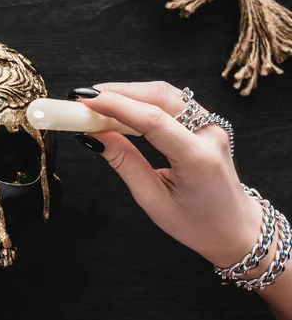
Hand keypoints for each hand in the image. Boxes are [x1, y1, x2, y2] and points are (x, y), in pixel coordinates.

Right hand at [69, 82, 262, 267]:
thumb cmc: (197, 224)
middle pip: (159, 96)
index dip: (116, 105)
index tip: (84, 99)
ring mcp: (212, 125)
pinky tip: (122, 106)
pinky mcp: (207, 123)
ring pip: (166, 93)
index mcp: (197, 158)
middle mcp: (209, 134)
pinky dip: (143, 99)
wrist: (236, 228)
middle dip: (118, 92)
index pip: (152, 120)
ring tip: (98, 101)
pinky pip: (172, 101)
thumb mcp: (154, 201)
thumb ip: (125, 164)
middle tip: (83, 98)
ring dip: (129, 92)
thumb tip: (94, 137)